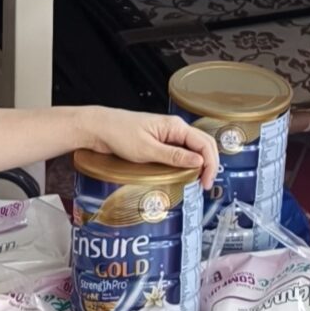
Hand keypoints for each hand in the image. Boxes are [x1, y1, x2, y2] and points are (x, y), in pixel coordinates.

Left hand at [79, 107, 218, 190]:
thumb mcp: (147, 150)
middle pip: (203, 145)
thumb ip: (174, 156)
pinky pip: (181, 151)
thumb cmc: (118, 133)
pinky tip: (185, 173)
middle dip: (209, 164)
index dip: (210, 164)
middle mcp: (174, 128)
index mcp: (175, 126)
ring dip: (200, 163)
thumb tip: (198, 161)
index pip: (204, 144)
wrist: (98, 128)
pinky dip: (188, 162)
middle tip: (205, 184)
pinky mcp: (160, 141)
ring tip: (198, 181)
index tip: (206, 182)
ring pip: (193, 148)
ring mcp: (167, 134)